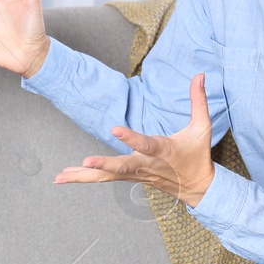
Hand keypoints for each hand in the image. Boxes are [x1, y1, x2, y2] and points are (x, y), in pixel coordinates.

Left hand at [53, 74, 217, 207]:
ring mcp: (136, 174)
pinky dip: (84, 177)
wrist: (197, 188)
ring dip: (83, 176)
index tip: (115, 129)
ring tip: (60, 176)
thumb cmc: (198, 155)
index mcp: (164, 151)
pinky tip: (64, 176)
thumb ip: (199, 101)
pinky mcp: (128, 177)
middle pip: (123, 166)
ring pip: (107, 176)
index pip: (146, 144)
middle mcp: (146, 165)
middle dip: (104, 165)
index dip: (131, 137)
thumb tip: (200, 75)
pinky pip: (104, 178)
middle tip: (86, 162)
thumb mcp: (202, 128)